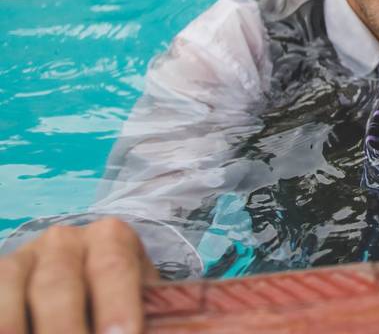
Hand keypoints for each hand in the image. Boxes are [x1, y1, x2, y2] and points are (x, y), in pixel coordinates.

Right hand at [0, 218, 158, 333]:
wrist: (82, 287)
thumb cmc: (117, 298)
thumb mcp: (138, 297)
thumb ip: (151, 311)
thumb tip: (177, 330)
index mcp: (111, 238)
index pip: (114, 268)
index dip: (117, 306)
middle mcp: (64, 241)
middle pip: (60, 285)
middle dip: (67, 328)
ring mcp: (25, 258)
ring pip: (17, 294)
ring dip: (26, 330)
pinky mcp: (0, 275)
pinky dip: (5, 325)